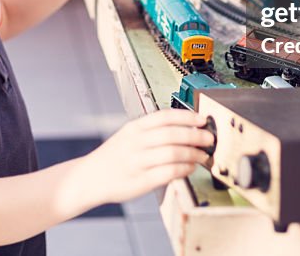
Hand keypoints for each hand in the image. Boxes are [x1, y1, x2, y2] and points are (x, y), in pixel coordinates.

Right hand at [79, 109, 213, 205]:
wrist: (90, 177)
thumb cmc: (114, 156)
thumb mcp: (129, 135)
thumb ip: (152, 131)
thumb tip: (185, 128)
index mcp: (134, 128)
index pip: (164, 117)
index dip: (187, 117)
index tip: (202, 119)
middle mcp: (136, 143)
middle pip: (172, 134)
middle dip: (195, 136)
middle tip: (209, 139)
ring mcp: (138, 162)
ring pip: (173, 153)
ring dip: (193, 154)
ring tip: (202, 156)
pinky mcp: (141, 181)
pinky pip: (168, 173)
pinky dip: (183, 169)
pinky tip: (189, 168)